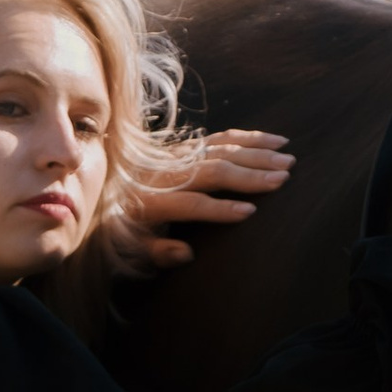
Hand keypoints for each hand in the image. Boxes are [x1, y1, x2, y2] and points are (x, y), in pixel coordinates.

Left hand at [116, 128, 292, 268]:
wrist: (103, 188)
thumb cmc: (120, 227)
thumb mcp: (129, 248)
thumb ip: (156, 252)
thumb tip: (186, 253)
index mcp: (151, 200)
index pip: (190, 203)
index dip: (219, 209)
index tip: (250, 211)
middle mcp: (165, 171)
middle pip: (213, 171)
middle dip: (250, 174)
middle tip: (284, 178)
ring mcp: (177, 154)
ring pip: (222, 149)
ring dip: (257, 153)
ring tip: (288, 159)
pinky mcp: (185, 145)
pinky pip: (222, 137)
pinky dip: (250, 137)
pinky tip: (274, 140)